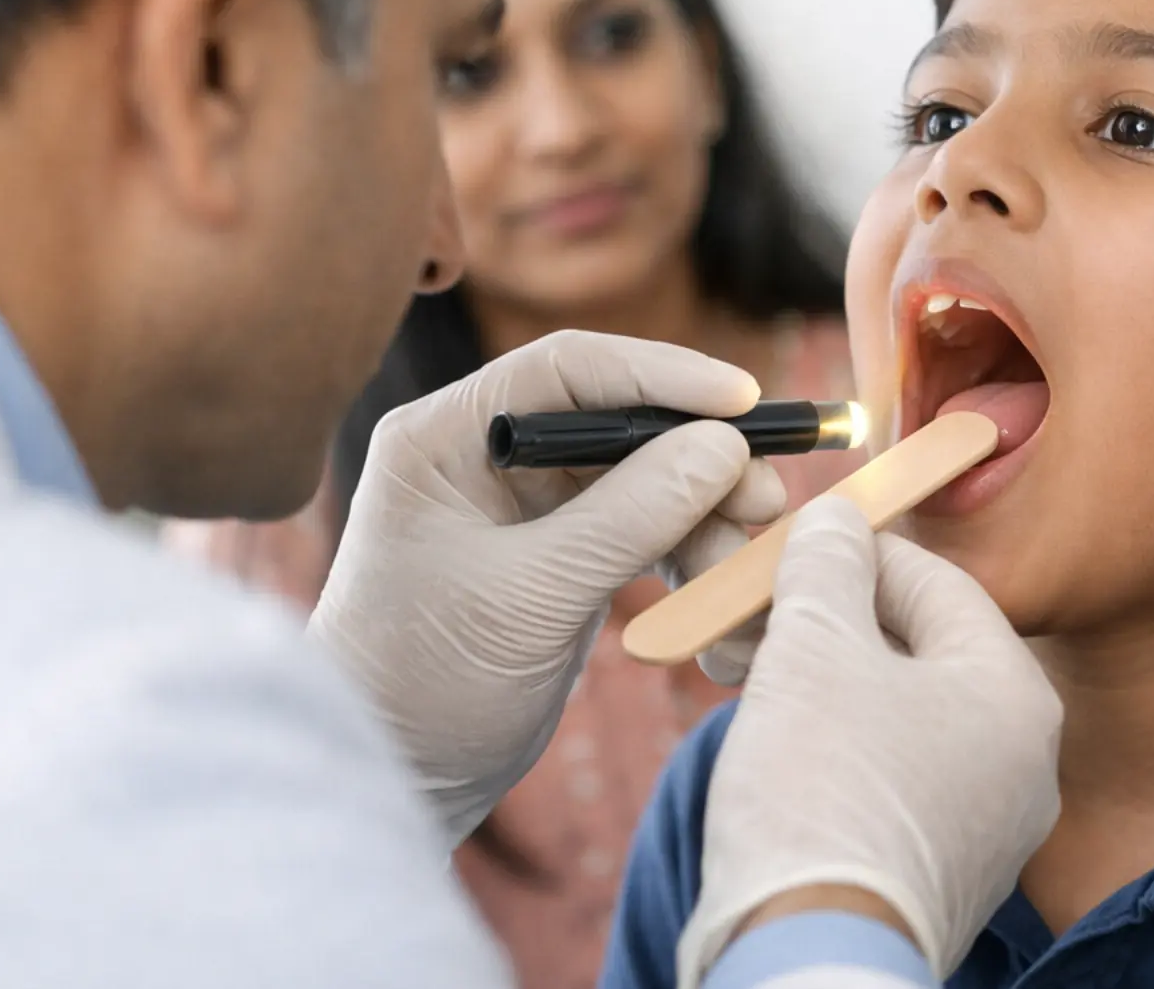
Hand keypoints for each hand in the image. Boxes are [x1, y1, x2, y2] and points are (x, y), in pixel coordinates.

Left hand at [307, 331, 784, 841]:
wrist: (387, 782)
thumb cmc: (424, 683)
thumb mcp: (531, 595)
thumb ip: (629, 516)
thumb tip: (725, 446)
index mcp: (446, 436)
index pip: (569, 370)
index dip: (664, 375)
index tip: (744, 400)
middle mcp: (485, 455)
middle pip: (618, 420)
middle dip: (699, 454)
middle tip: (766, 494)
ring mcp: (524, 507)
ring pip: (641, 476)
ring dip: (703, 508)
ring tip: (750, 548)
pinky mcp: (557, 558)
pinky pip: (640, 528)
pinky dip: (685, 548)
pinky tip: (721, 576)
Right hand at [680, 497, 1063, 987]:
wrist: (808, 955)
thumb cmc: (821, 789)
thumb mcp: (814, 644)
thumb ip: (828, 565)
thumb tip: (837, 522)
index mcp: (1016, 693)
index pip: (939, 583)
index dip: (856, 552)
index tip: (790, 547)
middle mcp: (1023, 762)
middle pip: (918, 653)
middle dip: (829, 623)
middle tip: (755, 614)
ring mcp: (987, 829)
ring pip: (899, 717)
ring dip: (822, 683)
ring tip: (746, 673)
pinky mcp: (941, 878)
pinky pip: (892, 781)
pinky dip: (835, 749)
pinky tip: (775, 744)